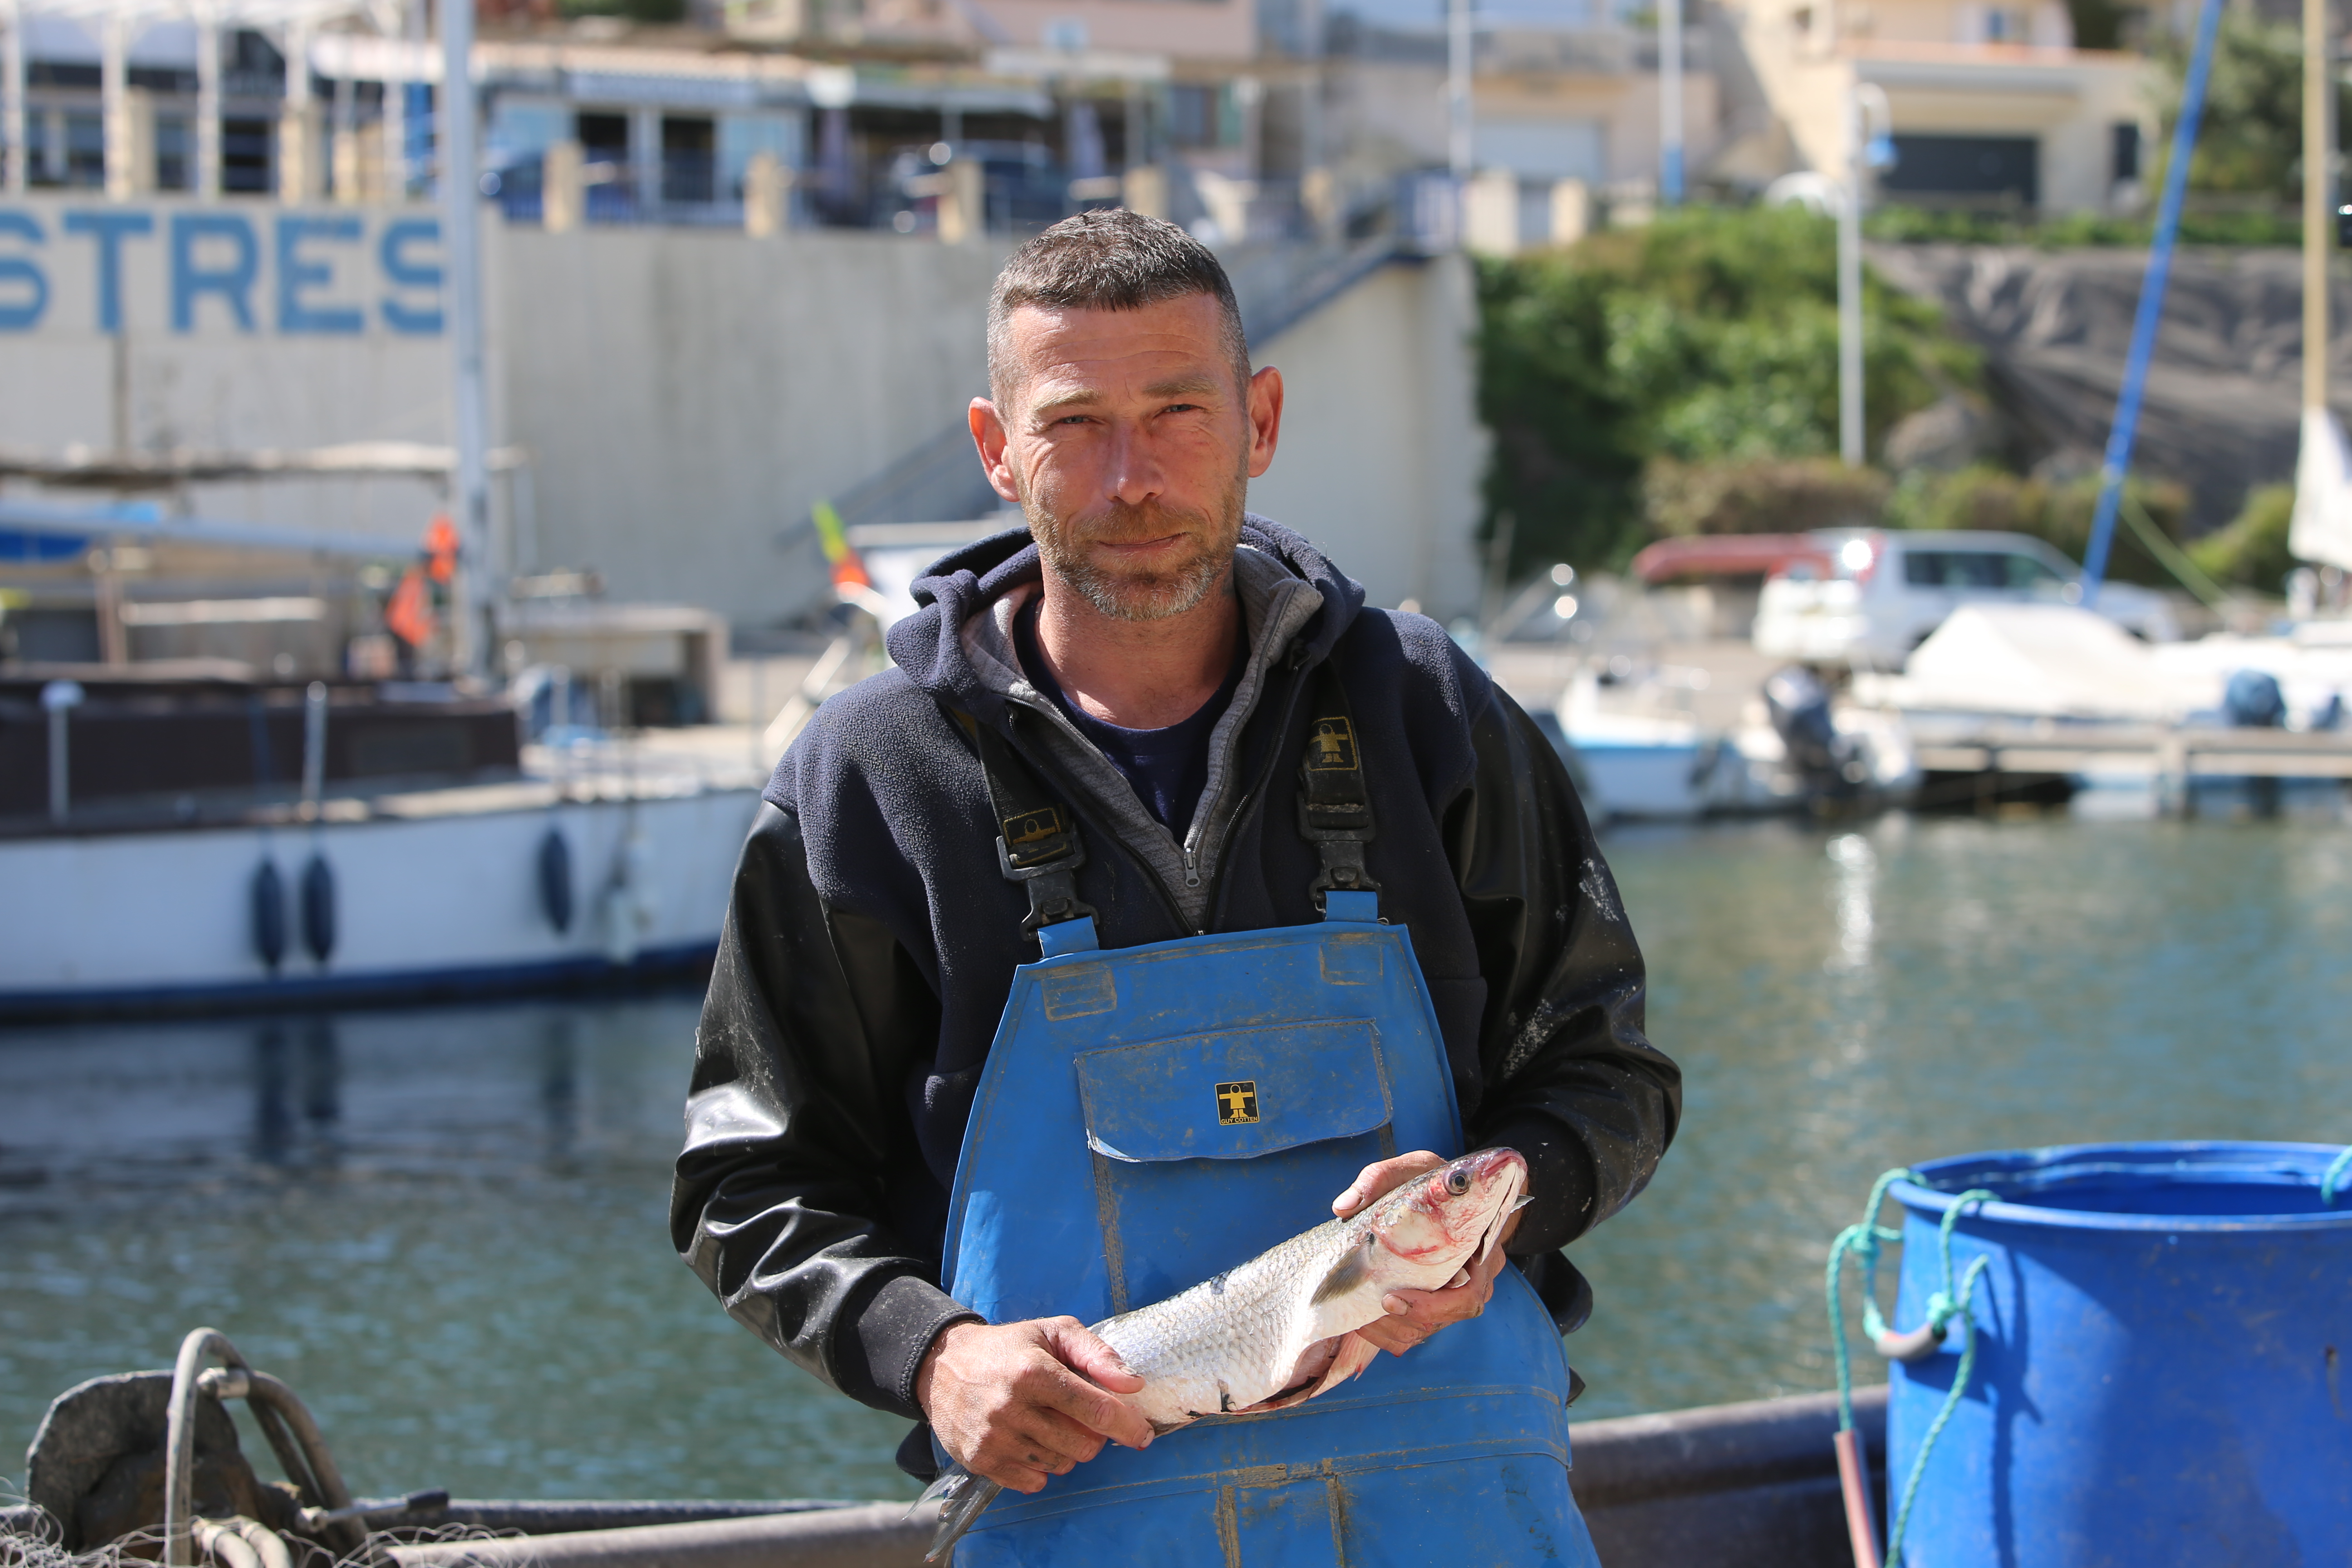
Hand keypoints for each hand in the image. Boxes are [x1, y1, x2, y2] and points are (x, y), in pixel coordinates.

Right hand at [914, 1317, 1152, 1493]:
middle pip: (1084, 1446)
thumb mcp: (1054, 1332)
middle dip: (1093, 1435)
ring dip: (1066, 1449)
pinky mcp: (979, 1461)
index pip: (1097, 1411)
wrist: (942, 1365)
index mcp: (1034, 1372)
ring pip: (1061, 1465)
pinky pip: (1033, 1482)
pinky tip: (1030, 1440)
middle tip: (1079, 1416)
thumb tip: (1133, 1384)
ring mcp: (993, 1438)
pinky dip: (1041, 1466)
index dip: (1128, 1426)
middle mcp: (1011, 1408)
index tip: (1142, 1433)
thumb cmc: (1009, 1348)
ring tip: (1049, 1423)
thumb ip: (1097, 1354)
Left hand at [1332, 1151, 1521, 1357]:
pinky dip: (1390, 1332)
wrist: (1454, 1192)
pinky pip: (1418, 1329)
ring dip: (1391, 1331)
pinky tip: (1364, 1322)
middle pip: (1445, 1319)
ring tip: (1357, 1319)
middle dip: (1402, 1322)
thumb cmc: (1437, 1182)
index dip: (1431, 1306)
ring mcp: (1458, 1294)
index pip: (1468, 1295)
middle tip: (1366, 1313)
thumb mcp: (1414, 1168)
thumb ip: (1379, 1180)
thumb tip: (1342, 1207)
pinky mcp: (1440, 1302)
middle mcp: (1475, 1280)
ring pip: (1428, 1330)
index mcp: (1479, 1251)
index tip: (1390, 1299)